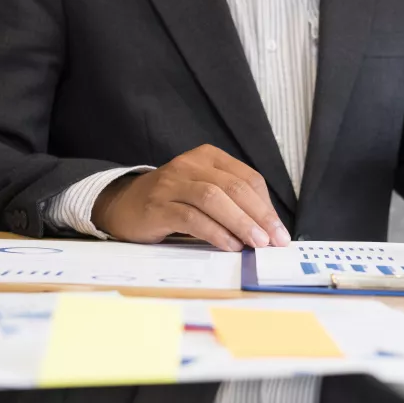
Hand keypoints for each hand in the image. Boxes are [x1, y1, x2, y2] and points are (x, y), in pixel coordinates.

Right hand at [93, 144, 290, 251]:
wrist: (123, 205)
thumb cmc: (172, 202)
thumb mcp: (204, 193)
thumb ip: (232, 204)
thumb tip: (268, 231)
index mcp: (208, 157)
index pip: (247, 178)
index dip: (267, 206)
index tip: (280, 232)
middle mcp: (190, 165)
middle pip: (234, 187)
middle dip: (260, 216)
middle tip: (275, 241)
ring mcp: (171, 183)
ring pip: (214, 198)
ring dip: (240, 222)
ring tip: (257, 243)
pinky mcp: (158, 206)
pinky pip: (191, 217)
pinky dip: (215, 232)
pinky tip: (229, 245)